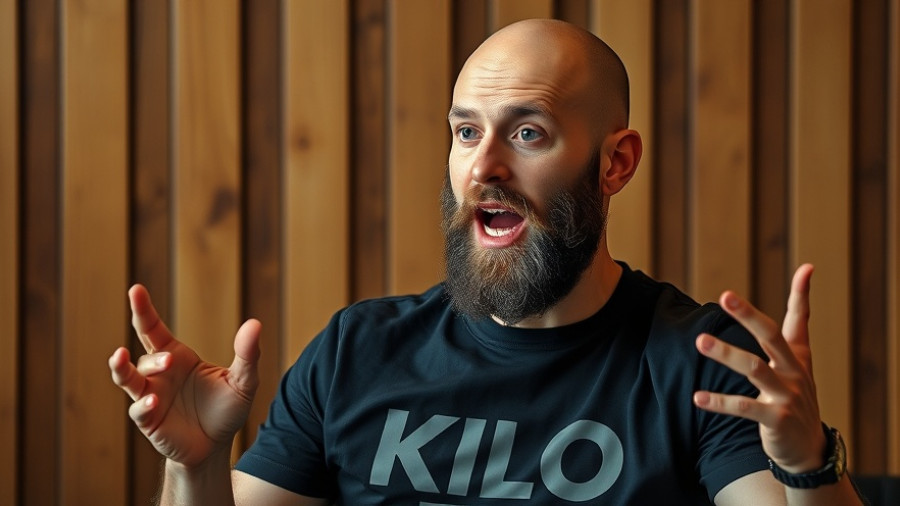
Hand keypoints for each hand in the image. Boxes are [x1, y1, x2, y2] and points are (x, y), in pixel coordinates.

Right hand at [109, 284, 260, 466]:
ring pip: (128, 379)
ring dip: (123, 369)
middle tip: (170, 360)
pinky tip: (152, 402)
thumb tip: (255, 324)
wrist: (216, 446)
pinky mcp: (148, 421)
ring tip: (120, 357)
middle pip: (143, 354)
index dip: (143, 310)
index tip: (135, 289)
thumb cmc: (226, 409)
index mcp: (177, 356)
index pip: (154, 329)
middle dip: (152, 355)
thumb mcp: (243, 381)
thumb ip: (248, 354)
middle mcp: (159, 374)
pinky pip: (138, 410)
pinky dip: (142, 405)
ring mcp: (150, 397)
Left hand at [692, 264, 826, 472]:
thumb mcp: (798, 362)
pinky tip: (697, 397)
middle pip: (772, 337)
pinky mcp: (776, 420)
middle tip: (725, 296)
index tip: (806, 268)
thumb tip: (806, 281)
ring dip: (726, 354)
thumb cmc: (793, 396)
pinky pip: (744, 408)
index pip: (799, 320)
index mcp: (796, 357)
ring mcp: (786, 396)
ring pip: (754, 369)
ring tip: (700, 342)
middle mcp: (794, 373)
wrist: (807, 449)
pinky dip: (719, 402)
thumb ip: (797, 325)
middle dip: (749, 316)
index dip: (803, 295)